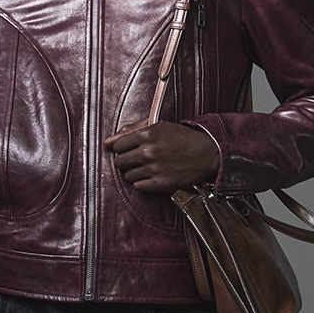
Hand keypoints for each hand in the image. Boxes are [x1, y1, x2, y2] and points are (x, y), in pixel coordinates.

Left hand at [103, 120, 220, 192]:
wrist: (205, 153)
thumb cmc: (181, 137)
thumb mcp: (158, 126)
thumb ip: (131, 130)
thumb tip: (107, 142)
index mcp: (147, 134)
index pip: (117, 145)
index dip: (122, 148)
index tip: (129, 149)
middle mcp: (149, 152)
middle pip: (120, 161)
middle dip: (125, 160)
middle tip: (137, 159)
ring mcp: (154, 169)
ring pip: (127, 175)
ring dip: (134, 172)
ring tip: (147, 167)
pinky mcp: (160, 184)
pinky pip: (138, 186)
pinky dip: (142, 182)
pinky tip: (152, 176)